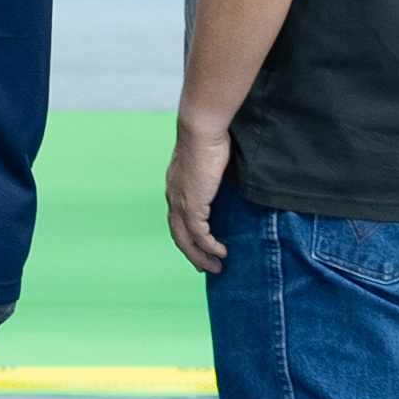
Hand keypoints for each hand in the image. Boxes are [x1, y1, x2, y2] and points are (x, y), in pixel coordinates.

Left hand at [165, 118, 232, 274]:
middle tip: (205, 267)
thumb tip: (224, 184)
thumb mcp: (209, 163)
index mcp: (176, 187)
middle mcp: (174, 197)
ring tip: (215, 266)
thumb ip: (212, 177)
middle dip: (192, 254)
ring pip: (187, 239)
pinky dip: (210, 246)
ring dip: (200, 255)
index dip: (187, 237)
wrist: (201, 130)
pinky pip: (200, 234)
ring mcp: (181, 202)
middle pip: (179, 235)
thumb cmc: (209, 139)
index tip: (199, 249)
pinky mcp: (192, 205)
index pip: (177, 219)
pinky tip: (220, 252)